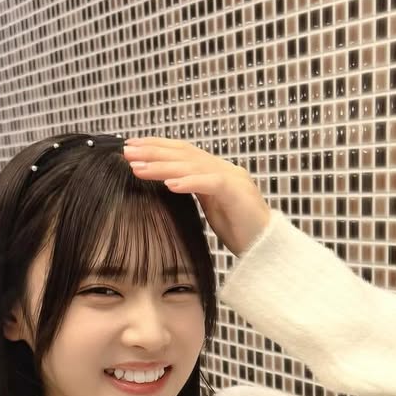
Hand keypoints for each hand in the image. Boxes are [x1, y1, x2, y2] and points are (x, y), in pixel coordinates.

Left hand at [122, 136, 270, 256]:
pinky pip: (210, 183)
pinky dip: (188, 182)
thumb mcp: (211, 207)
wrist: (268, 248)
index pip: (183, 152)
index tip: (132, 147)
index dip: (157, 147)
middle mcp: (225, 169)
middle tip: (126, 151)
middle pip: (184, 154)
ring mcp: (233, 179)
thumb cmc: (240, 231)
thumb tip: (168, 183)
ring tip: (138, 168)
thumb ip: (195, 191)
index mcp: (217, 171)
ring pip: (193, 165)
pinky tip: (169, 184)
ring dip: (162, 166)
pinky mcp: (238, 193)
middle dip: (153, 151)